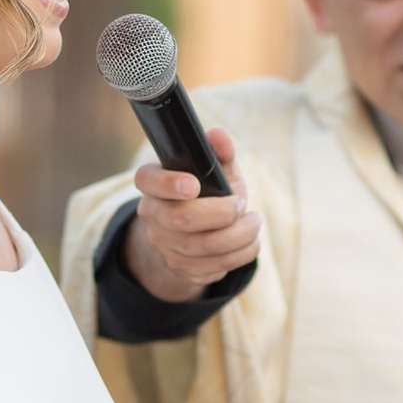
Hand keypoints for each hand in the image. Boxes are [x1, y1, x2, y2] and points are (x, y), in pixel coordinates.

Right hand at [124, 128, 261, 302]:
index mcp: (154, 183)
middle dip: (221, 213)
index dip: (168, 183)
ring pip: (203, 246)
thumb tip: (218, 135)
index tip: (194, 184)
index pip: (148, 180)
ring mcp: (163, 244)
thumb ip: (219, 152)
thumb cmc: (209, 193)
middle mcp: (152, 214)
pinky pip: (214, 265)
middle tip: (241, 204)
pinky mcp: (180, 267)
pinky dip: (241, 253)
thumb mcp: (216, 170)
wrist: (199, 233)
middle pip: (181, 219)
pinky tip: (250, 242)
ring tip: (254, 222)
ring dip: (240, 234)